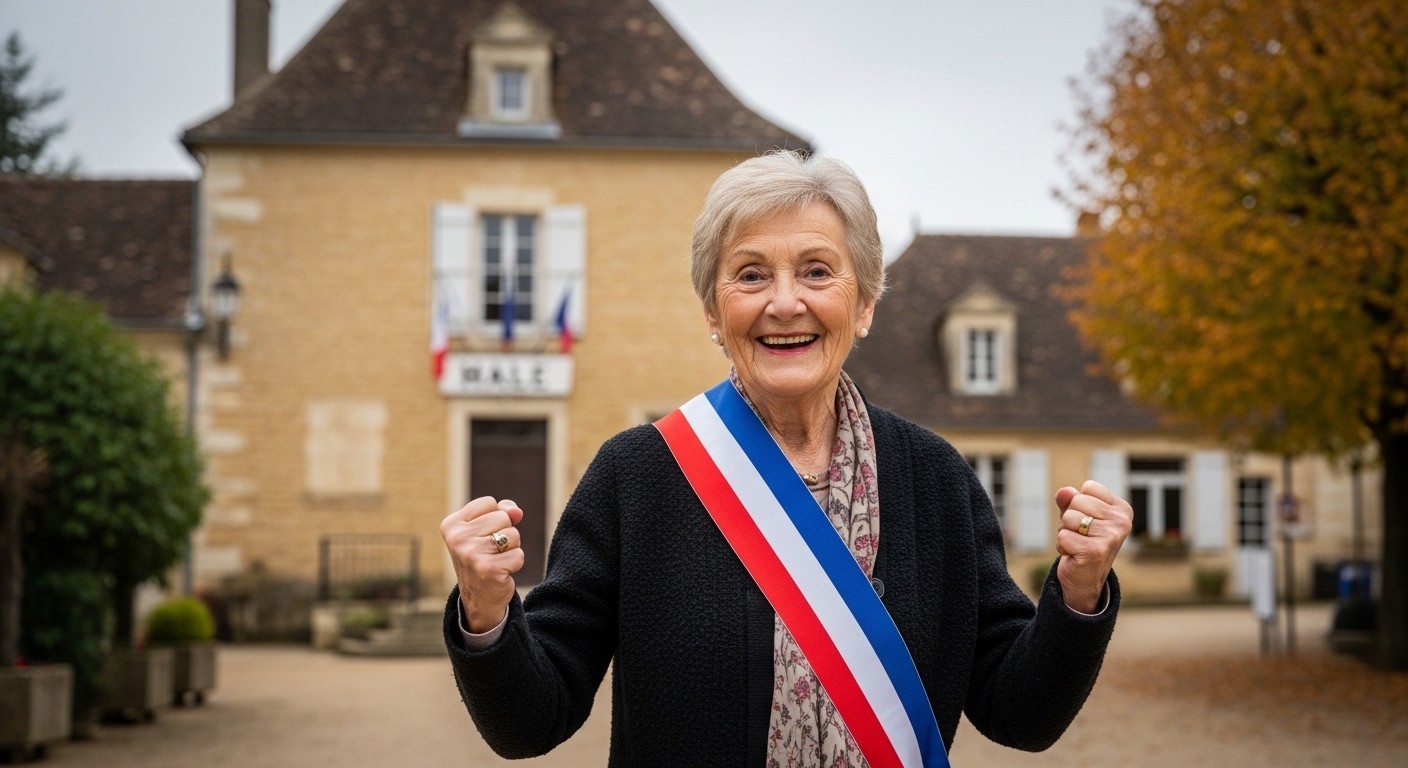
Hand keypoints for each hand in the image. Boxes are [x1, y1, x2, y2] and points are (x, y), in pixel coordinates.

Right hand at [440, 496, 525, 632]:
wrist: (479, 599)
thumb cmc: (484, 557)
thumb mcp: (487, 530)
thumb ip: (503, 512)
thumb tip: (517, 512)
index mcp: (451, 525)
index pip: (489, 503)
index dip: (495, 518)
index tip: (482, 537)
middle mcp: (457, 538)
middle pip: (503, 517)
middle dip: (505, 533)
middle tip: (490, 552)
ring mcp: (471, 554)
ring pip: (513, 535)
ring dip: (511, 549)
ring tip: (495, 561)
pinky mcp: (488, 569)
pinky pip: (518, 555)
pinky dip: (515, 564)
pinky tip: (501, 573)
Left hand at [1053, 480, 1132, 612]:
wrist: (1085, 579)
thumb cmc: (1082, 541)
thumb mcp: (1077, 515)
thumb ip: (1069, 500)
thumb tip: (1064, 492)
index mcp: (1122, 510)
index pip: (1089, 487)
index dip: (1079, 503)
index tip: (1088, 521)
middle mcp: (1122, 522)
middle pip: (1077, 501)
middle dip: (1069, 518)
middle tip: (1080, 536)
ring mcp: (1110, 537)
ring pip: (1068, 518)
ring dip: (1065, 532)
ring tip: (1077, 544)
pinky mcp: (1095, 551)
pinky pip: (1063, 536)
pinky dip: (1062, 546)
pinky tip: (1074, 555)